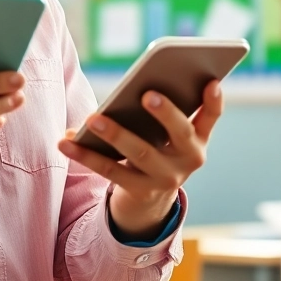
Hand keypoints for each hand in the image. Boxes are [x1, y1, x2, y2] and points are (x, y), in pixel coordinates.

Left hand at [58, 81, 222, 238]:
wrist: (149, 199)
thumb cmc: (155, 148)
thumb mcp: (165, 134)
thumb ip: (161, 111)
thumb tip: (135, 85)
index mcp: (198, 139)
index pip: (211, 116)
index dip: (214, 101)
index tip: (212, 80)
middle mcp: (189, 159)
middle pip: (180, 132)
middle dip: (166, 112)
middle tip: (147, 94)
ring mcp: (166, 178)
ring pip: (141, 153)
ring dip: (115, 134)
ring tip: (92, 119)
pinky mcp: (139, 190)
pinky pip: (110, 170)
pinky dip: (85, 155)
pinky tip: (65, 141)